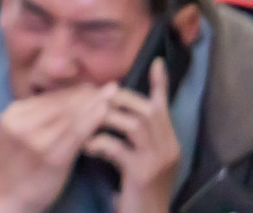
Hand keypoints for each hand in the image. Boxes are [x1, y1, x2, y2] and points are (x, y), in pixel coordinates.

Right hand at [0, 83, 119, 212]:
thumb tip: (56, 102)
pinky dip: (92, 120)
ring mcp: (37, 141)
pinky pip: (77, 134)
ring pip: (71, 116)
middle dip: (86, 94)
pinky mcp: (53, 158)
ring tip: (112, 96)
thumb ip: (29, 118)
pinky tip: (105, 113)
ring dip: (94, 103)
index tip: (92, 88)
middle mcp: (22, 124)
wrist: (7, 199)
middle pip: (60, 103)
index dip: (73, 91)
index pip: (47, 98)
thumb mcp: (9, 135)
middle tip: (109, 88)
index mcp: (12, 115)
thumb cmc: (13, 168)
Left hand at [84, 60, 181, 212]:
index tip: (158, 61)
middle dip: (115, 101)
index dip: (161, 84)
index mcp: (168, 142)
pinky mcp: (142, 174)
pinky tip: (85, 148)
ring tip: (84, 125)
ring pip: (132, 124)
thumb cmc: (136, 191)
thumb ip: (132, 136)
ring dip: (103, 120)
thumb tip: (111, 108)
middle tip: (90, 101)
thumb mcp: (138, 159)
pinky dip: (98, 143)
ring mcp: (158, 160)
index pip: (164, 106)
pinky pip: (118, 148)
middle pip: (145, 109)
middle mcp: (169, 147)